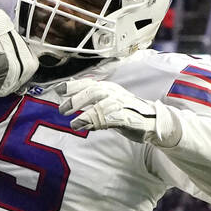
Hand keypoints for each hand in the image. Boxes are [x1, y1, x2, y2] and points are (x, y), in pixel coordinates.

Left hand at [58, 79, 179, 146]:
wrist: (152, 120)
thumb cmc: (125, 111)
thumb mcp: (106, 100)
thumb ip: (89, 98)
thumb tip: (69, 91)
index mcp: (107, 88)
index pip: (88, 83)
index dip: (72, 86)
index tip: (58, 90)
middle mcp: (114, 93)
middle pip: (94, 91)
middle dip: (76, 100)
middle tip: (63, 110)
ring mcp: (122, 104)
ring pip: (102, 104)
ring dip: (86, 114)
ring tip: (74, 124)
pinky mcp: (128, 117)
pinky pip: (112, 119)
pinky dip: (99, 123)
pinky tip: (89, 128)